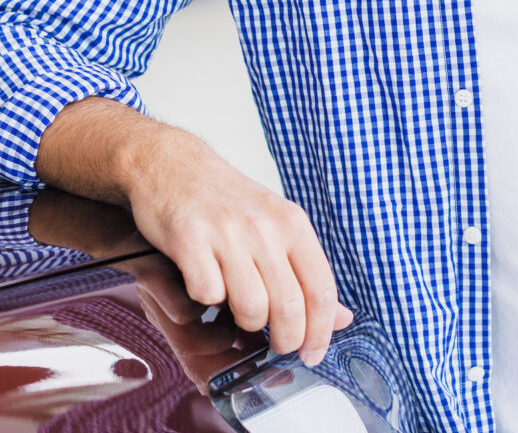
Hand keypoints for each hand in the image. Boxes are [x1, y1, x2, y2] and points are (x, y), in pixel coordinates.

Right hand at [124, 128, 351, 367]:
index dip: (322, 331)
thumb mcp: (278, 225)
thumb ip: (308, 272)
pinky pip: (207, 294)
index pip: (321, 289)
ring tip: (237, 308)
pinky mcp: (189, 238)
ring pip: (251, 308)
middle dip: (286, 339)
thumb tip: (343, 318)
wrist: (173, 163)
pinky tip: (206, 282)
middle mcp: (263, 226)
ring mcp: (226, 232)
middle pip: (289, 307)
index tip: (313, 354)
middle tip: (277, 345)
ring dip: (245, 321)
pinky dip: (206, 300)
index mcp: (292, 223)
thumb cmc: (228, 201)